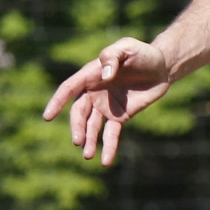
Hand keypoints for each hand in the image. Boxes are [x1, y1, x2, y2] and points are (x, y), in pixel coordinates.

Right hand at [42, 37, 174, 165]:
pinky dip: (108, 147)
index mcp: (91, 75)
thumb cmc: (142, 53)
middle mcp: (94, 92)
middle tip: (77, 141)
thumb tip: (105, 75)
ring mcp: (106, 106)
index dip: (57, 102)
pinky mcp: (120, 116)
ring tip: (88, 156)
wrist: (162, 67)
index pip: (69, 89)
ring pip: (92, 126)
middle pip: (79, 112)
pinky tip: (106, 161)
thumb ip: (112, 57)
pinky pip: (111, 134)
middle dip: (77, 127)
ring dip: (89, 141)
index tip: (47, 117)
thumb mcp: (127, 48)